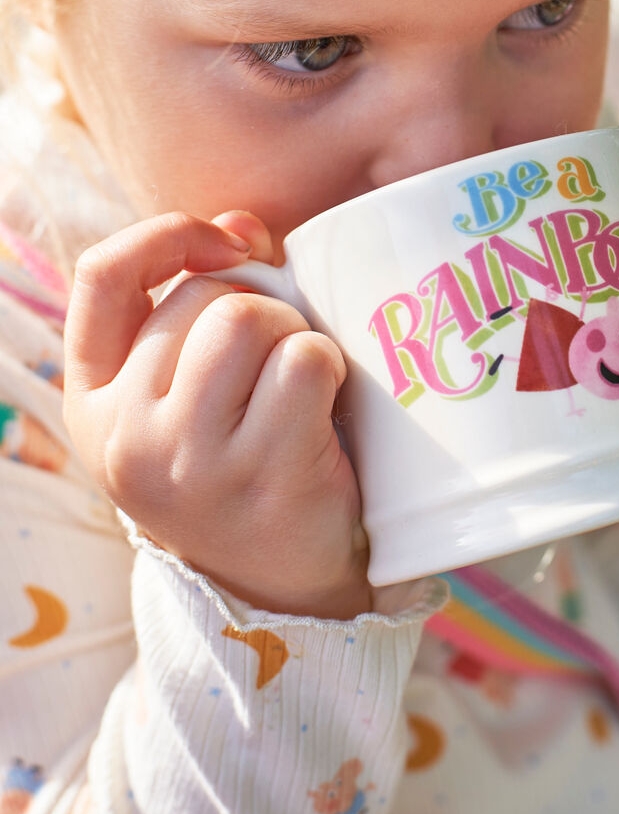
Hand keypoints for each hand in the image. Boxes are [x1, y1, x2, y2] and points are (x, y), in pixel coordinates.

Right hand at [63, 209, 370, 618]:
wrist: (283, 588)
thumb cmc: (242, 465)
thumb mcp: (188, 396)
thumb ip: (199, 306)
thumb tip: (241, 225)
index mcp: (94, 403)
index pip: (102, 275)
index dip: (168, 234)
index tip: (230, 242)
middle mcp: (127, 434)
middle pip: (203, 295)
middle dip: (263, 306)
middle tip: (281, 362)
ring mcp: (191, 461)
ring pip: (249, 319)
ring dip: (295, 333)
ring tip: (301, 383)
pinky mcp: (263, 478)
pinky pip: (305, 362)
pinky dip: (330, 367)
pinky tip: (326, 408)